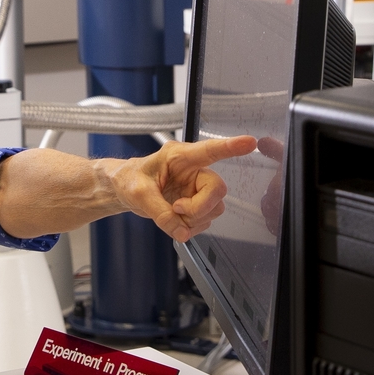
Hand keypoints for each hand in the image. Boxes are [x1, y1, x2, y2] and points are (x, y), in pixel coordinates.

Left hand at [113, 135, 255, 241]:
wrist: (123, 190)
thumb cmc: (129, 180)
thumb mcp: (139, 193)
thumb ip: (160, 213)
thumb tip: (181, 232)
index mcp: (179, 157)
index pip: (209, 150)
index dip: (231, 147)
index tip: (250, 142)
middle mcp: (194, 171)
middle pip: (217, 189)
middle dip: (199, 207)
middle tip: (177, 210)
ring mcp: (197, 188)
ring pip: (215, 208)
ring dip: (195, 219)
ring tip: (173, 216)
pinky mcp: (196, 204)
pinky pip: (206, 220)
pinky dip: (192, 227)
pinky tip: (177, 223)